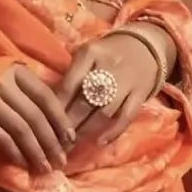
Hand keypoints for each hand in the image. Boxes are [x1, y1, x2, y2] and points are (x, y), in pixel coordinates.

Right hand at [0, 65, 77, 172]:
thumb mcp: (2, 78)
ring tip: (45, 168)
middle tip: (61, 161)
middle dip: (52, 142)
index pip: (46, 96)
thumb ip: (24, 91)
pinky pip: (2, 138)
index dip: (61, 120)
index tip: (71, 140)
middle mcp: (1, 81)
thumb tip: (57, 121)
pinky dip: (15, 153)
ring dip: (36, 152)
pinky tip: (22, 163)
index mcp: (14, 70)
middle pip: (36, 116)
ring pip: (22, 130)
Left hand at [54, 28, 167, 148]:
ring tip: (71, 146)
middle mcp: (108, 66)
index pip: (68, 86)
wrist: (147, 45)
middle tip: (55, 142)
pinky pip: (126, 116)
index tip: (44, 126)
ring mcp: (127, 81)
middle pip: (84, 102)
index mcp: (89, 53)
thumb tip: (48, 106)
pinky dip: (113, 131)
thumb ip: (70, 76)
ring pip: (103, 112)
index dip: (55, 109)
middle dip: (68, 125)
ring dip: (85, 131)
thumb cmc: (108, 54)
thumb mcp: (86, 55)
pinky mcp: (141, 93)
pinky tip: (99, 142)